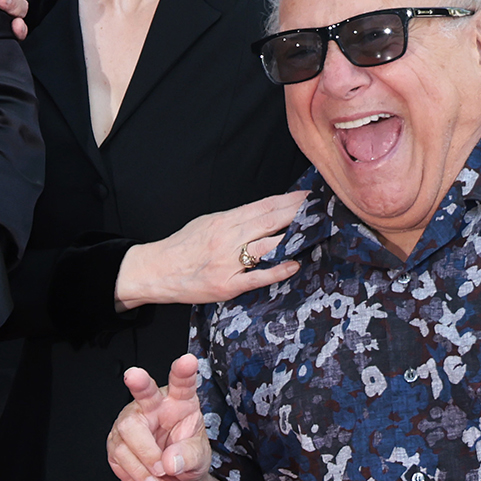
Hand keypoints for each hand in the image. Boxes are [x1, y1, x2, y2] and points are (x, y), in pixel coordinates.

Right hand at [106, 355, 214, 480]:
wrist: (170, 477)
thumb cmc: (186, 457)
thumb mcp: (199, 458)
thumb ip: (189, 457)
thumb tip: (170, 461)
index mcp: (179, 402)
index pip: (182, 384)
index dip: (184, 372)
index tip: (188, 361)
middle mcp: (151, 406)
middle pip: (143, 393)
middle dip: (138, 383)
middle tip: (134, 375)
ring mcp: (131, 422)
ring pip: (129, 433)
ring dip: (146, 460)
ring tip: (160, 474)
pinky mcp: (116, 441)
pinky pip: (120, 456)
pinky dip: (136, 474)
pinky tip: (147, 477)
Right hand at [116, 192, 306, 308]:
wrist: (156, 270)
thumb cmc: (183, 247)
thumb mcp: (207, 223)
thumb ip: (235, 219)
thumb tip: (267, 212)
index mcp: (223, 221)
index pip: (263, 206)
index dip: (289, 200)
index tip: (310, 195)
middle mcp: (227, 238)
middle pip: (270, 222)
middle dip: (299, 213)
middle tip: (324, 207)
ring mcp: (227, 262)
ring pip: (266, 245)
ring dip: (293, 237)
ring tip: (317, 231)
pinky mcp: (226, 285)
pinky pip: (256, 277)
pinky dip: (276, 270)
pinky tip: (294, 264)